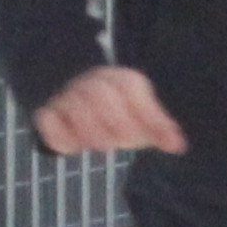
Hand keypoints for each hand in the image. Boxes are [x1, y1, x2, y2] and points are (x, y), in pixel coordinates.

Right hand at [34, 67, 186, 156]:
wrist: (79, 106)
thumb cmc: (119, 116)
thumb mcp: (142, 121)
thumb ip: (160, 129)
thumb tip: (178, 145)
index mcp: (119, 79)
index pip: (129, 86)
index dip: (137, 113)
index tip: (138, 137)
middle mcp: (92, 82)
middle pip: (100, 94)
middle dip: (113, 121)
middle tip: (118, 142)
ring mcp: (68, 94)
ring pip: (74, 105)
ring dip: (89, 129)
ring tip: (101, 145)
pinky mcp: (48, 112)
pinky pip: (48, 118)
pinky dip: (59, 133)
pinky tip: (75, 148)